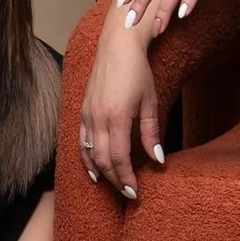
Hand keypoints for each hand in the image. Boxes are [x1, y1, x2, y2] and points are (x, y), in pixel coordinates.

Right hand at [79, 25, 161, 199]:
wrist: (116, 47)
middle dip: (115, 180)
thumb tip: (158, 159)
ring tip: (113, 185)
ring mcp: (87, 115)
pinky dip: (86, 158)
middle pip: (103, 160)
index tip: (135, 191)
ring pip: (89, 154)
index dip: (126, 177)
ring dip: (101, 173)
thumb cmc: (137, 71)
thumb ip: (151, 133)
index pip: (119, 158)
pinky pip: (81, 141)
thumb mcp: (150, 102)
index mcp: (116, 117)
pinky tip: (94, 169)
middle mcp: (98, 118)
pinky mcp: (82, 111)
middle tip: (128, 193)